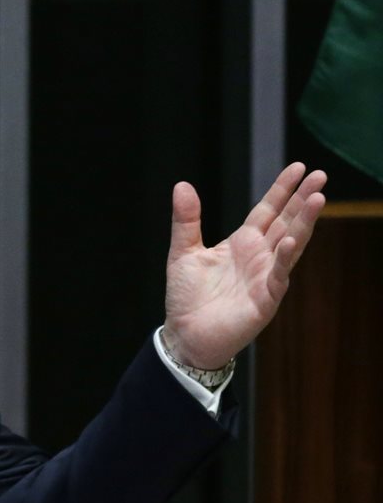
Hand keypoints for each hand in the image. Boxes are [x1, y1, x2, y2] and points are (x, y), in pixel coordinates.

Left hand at [162, 162, 325, 368]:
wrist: (185, 335)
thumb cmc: (187, 296)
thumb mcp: (183, 251)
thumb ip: (186, 220)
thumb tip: (182, 184)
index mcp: (242, 243)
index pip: (267, 210)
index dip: (282, 190)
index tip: (298, 167)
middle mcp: (259, 256)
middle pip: (286, 222)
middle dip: (302, 199)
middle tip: (320, 174)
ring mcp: (266, 276)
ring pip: (291, 244)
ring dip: (304, 222)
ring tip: (318, 198)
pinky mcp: (266, 298)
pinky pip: (279, 275)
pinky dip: (285, 258)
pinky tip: (292, 240)